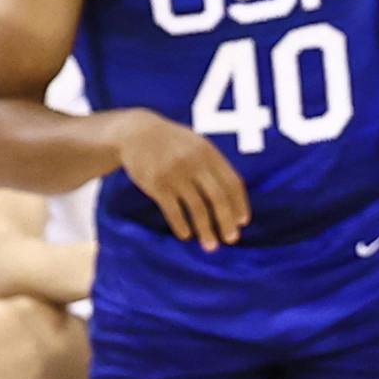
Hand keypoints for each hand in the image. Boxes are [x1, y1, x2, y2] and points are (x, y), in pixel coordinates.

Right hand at [117, 110, 250, 248]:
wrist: (136, 133)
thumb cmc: (173, 143)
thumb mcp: (197, 145)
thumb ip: (215, 166)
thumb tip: (233, 199)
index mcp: (209, 153)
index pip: (232, 183)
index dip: (239, 204)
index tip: (242, 222)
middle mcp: (195, 163)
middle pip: (218, 197)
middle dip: (227, 221)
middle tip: (232, 239)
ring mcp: (175, 174)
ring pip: (197, 208)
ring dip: (205, 230)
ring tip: (211, 246)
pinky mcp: (157, 184)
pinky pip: (174, 211)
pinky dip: (182, 225)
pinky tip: (186, 235)